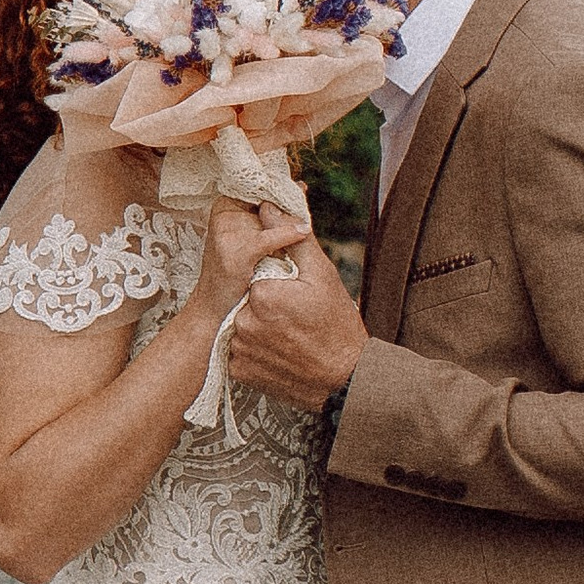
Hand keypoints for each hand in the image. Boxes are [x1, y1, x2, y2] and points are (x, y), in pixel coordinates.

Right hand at [201, 198, 305, 309]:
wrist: (214, 310)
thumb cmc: (236, 275)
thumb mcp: (253, 238)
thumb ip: (271, 216)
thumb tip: (300, 187)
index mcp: (225, 207)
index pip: (255, 189)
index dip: (278, 187)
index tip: (301, 186)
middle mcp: (223, 215)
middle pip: (262, 201)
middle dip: (285, 202)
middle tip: (304, 193)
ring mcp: (227, 234)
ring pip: (268, 218)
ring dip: (289, 220)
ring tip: (305, 222)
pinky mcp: (235, 253)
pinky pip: (267, 240)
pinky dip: (287, 236)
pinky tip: (302, 233)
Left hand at [228, 236, 367, 409]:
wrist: (344, 379)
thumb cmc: (337, 325)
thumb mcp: (321, 275)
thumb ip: (292, 239)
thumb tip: (269, 205)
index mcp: (261, 294)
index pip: (257, 274)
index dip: (277, 282)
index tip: (295, 295)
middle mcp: (243, 322)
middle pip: (248, 300)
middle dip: (268, 304)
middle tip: (295, 318)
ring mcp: (239, 350)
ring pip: (242, 324)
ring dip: (260, 326)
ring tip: (289, 337)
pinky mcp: (239, 371)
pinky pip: (240, 350)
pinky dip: (255, 350)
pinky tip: (279, 352)